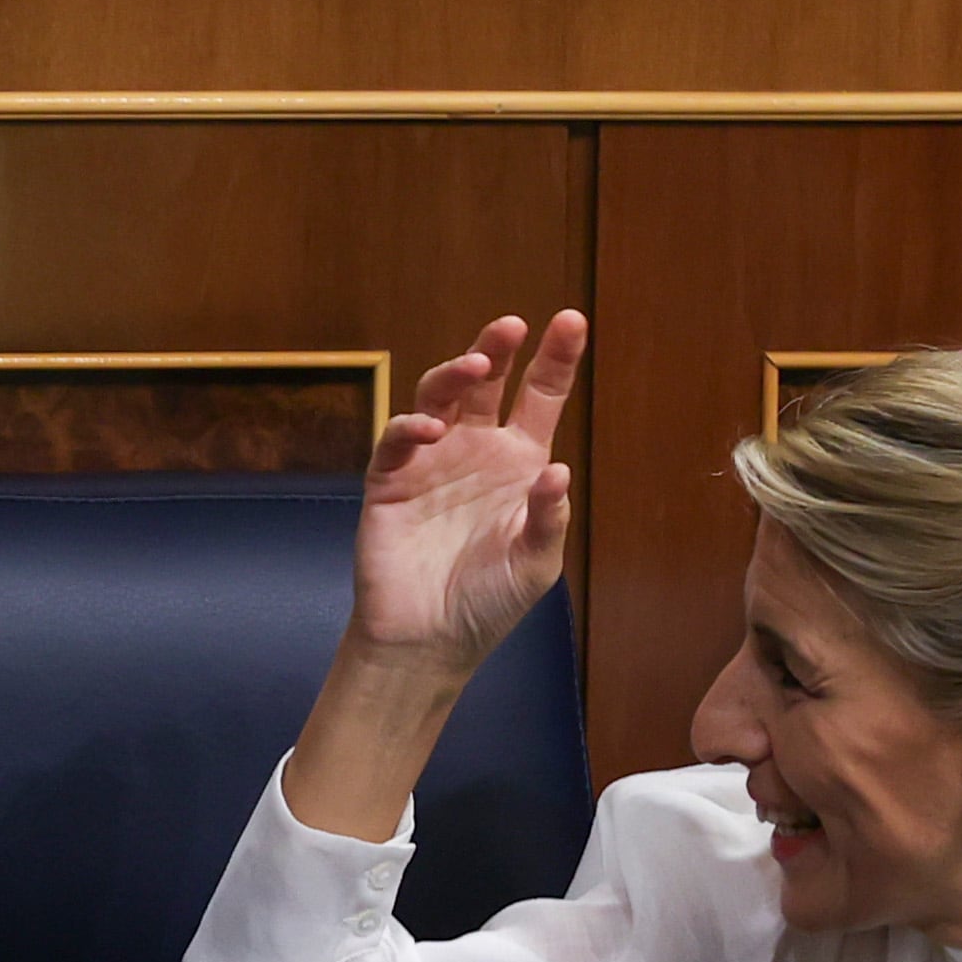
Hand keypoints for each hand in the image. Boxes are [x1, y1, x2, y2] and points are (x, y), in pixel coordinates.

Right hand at [347, 311, 584, 680]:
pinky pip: (397, 441)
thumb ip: (549, 518)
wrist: (429, 641)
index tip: (572, 320)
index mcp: (518, 463)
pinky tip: (430, 431)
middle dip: (497, 349)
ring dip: (454, 374)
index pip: (539, 397)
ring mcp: (431, 462)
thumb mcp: (536, 564)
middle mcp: (475, 450)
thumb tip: (557, 470)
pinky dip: (410, 428)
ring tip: (476, 366)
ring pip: (438, 397)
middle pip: (486, 384)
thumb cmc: (488, 602)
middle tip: (511, 326)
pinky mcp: (390, 481)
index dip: (556, 359)